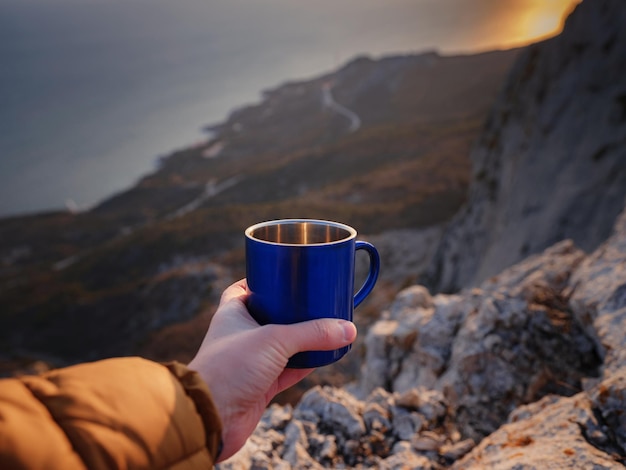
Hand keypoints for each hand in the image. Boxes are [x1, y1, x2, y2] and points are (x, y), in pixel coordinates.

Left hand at [188, 279, 356, 461]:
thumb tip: (348, 329)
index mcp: (233, 313)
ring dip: (304, 339)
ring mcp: (251, 361)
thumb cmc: (230, 368)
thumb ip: (312, 333)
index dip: (265, 280)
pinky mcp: (260, 386)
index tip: (287, 275)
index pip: (247, 288)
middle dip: (293, 310)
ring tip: (328, 325)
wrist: (210, 418)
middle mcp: (241, 335)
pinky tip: (325, 356)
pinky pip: (289, 370)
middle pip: (271, 315)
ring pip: (283, 345)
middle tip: (317, 299)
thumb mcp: (274, 340)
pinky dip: (306, 364)